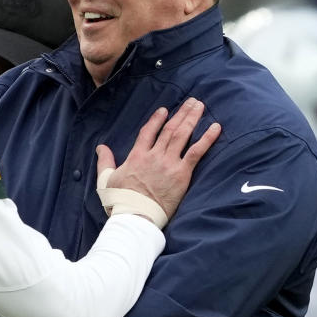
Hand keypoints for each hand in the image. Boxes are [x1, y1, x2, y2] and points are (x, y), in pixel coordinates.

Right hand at [97, 97, 219, 221]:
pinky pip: (197, 152)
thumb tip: (100, 147)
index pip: (148, 131)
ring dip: (192, 118)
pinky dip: (207, 139)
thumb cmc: (120, 200)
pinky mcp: (182, 174)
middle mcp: (154, 155)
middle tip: (191, 101)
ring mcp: (169, 163)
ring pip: (182, 135)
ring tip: (200, 106)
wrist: (136, 215)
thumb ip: (104, 161)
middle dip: (181, 113)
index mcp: (137, 156)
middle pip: (169, 129)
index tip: (165, 110)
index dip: (157, 119)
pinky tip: (216, 127)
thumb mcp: (106, 179)